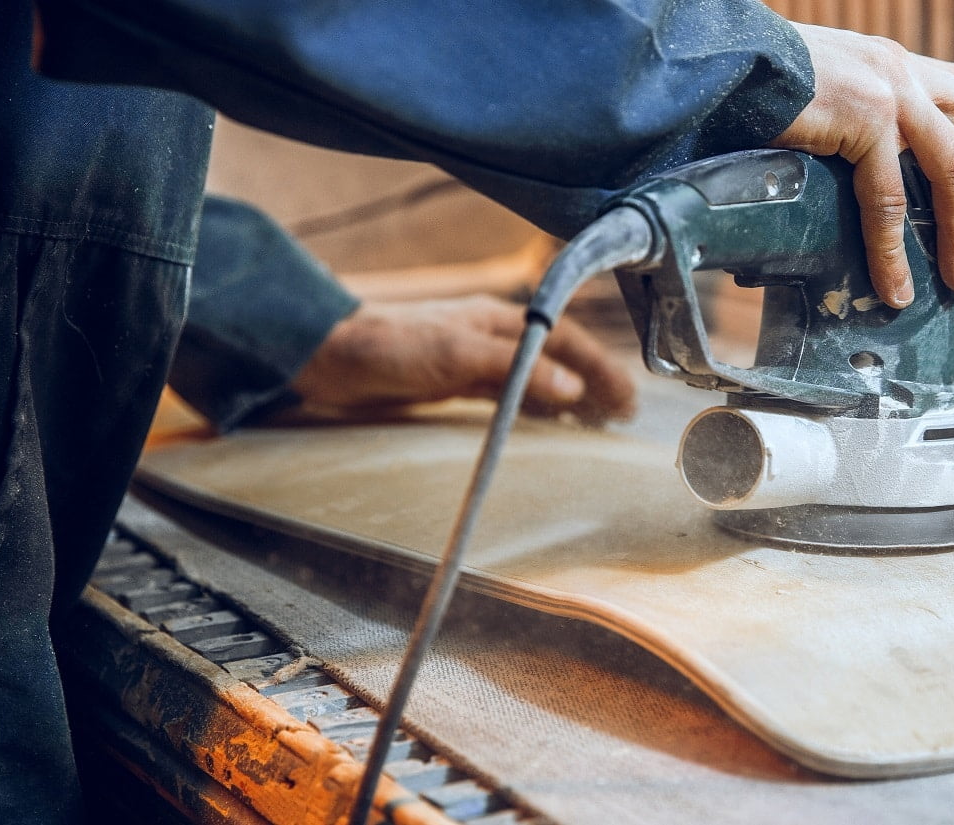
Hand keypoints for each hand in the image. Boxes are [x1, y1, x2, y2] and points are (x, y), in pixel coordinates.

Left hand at [290, 295, 635, 422]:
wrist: (328, 356)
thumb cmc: (387, 346)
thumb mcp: (458, 357)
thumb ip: (516, 371)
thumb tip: (572, 389)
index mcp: (498, 319)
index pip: (566, 340)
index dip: (600, 368)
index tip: (625, 397)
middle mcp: (490, 335)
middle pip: (557, 358)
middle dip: (593, 383)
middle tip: (621, 415)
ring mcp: (472, 358)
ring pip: (536, 378)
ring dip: (568, 397)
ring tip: (594, 422)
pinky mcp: (452, 381)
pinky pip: (509, 395)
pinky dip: (534, 408)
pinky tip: (542, 424)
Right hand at [769, 23, 953, 307]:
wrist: (721, 61)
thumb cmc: (750, 83)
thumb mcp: (818, 93)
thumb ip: (846, 122)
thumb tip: (848, 174)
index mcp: (891, 61)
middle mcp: (900, 69)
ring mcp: (890, 89)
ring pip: (953, 168)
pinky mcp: (867, 117)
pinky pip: (891, 199)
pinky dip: (894, 249)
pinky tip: (893, 281)